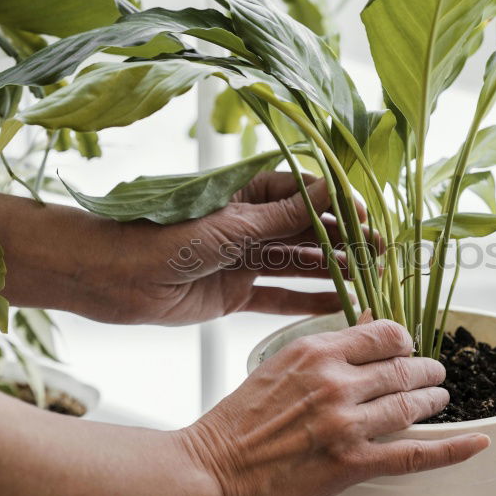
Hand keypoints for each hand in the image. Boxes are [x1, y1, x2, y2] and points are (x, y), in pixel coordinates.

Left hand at [109, 171, 364, 325]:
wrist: (113, 276)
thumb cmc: (165, 236)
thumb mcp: (231, 225)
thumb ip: (283, 216)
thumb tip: (330, 191)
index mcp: (248, 194)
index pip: (305, 194)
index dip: (338, 207)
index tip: (366, 220)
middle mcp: (250, 224)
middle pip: (308, 231)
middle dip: (345, 242)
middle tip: (382, 255)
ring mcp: (244, 259)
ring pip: (298, 264)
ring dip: (334, 271)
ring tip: (371, 280)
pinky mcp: (235, 293)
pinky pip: (279, 296)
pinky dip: (307, 301)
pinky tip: (339, 304)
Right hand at [179, 320, 489, 495]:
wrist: (211, 471)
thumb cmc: (236, 423)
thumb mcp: (277, 366)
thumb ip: (324, 348)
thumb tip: (365, 323)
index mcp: (315, 352)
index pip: (384, 333)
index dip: (404, 339)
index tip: (408, 346)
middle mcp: (335, 382)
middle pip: (404, 367)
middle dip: (425, 370)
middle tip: (433, 374)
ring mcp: (345, 423)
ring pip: (412, 405)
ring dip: (434, 401)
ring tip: (440, 400)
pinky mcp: (351, 464)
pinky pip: (414, 454)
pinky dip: (452, 449)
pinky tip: (475, 442)